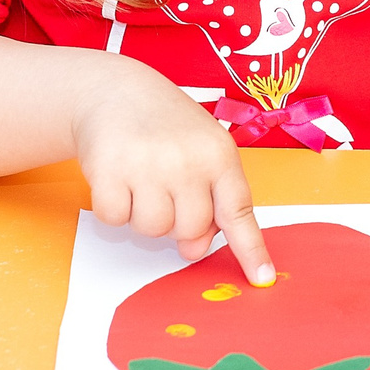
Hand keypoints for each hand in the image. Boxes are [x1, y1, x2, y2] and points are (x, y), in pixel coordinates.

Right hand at [69, 56, 276, 283]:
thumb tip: (194, 251)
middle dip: (178, 220)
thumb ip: (211, 201)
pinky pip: (115, 219)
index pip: (239, 210)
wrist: (116, 92)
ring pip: (152, 229)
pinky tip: (118, 176)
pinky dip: (114, 206)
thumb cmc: (168, 128)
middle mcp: (187, 160)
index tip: (262, 278)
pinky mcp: (107, 169)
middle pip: (190, 230)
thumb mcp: (203, 152)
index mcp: (219, 155)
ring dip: (144, 213)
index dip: (251, 248)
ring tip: (142, 176)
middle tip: (167, 186)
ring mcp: (146, 165)